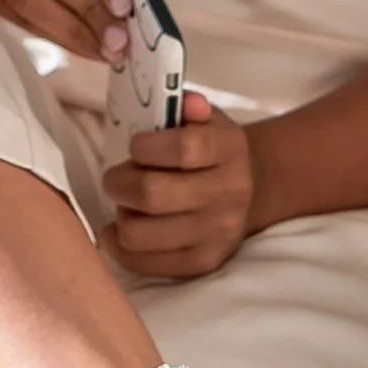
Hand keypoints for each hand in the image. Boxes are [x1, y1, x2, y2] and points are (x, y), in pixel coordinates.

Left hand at [106, 90, 255, 279]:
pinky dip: (120, 247)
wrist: (252, 191)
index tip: (136, 146)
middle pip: (153, 194)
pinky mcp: (204, 262)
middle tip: (116, 178)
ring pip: (141, 234)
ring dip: (121, 215)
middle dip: (119, 183)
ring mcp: (217, 233)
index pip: (184, 149)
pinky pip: (145, 264)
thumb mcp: (208, 119)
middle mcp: (229, 194)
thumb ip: (190, 107)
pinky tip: (119, 229)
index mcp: (230, 150)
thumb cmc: (215, 151)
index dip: (146, 146)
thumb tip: (186, 103)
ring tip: (126, 204)